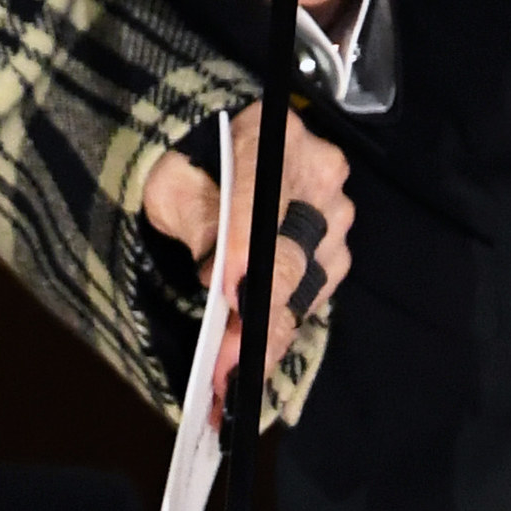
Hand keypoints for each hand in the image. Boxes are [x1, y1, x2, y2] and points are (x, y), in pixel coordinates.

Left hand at [141, 102, 354, 418]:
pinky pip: (316, 294)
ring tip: (232, 375)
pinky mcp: (336, 246)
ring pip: (310, 282)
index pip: (261, 195)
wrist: (219, 152)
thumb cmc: (191, 164)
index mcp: (271, 135)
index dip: (246, 246)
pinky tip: (253, 360)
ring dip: (270, 331)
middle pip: (292, 250)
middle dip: (258, 311)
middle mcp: (317, 170)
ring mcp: (335, 209)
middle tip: (224, 362)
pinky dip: (282, 327)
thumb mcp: (174, 184)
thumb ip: (197, 220)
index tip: (229, 291)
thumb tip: (220, 276)